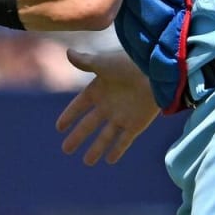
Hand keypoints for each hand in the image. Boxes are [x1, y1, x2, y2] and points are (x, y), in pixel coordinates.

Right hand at [55, 48, 158, 165]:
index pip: (79, 107)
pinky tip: (109, 160)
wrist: (155, 71)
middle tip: (66, 150)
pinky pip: (124, 140)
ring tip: (87, 162)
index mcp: (98, 90)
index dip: (69, 117)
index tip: (59, 127)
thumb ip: (85, 62)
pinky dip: (117, 150)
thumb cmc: (128, 64)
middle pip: (89, 125)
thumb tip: (68, 52)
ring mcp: (121, 116)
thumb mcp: (103, 63)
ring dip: (96, 149)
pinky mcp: (135, 125)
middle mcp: (107, 106)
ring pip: (105, 137)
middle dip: (78, 137)